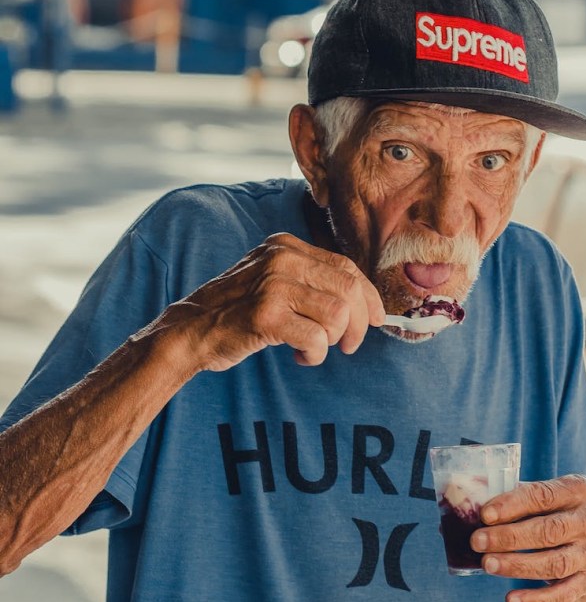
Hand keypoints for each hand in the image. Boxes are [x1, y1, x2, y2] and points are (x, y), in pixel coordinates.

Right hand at [159, 232, 385, 371]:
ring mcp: (273, 285)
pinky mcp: (265, 315)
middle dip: (359, 325)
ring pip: (337, 315)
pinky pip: (316, 338)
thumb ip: (311, 281)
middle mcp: (282, 259)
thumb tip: (365, 303)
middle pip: (348, 290)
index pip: (346, 267)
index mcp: (286, 246)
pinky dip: (314, 354)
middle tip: (349, 345)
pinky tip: (298, 355)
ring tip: (313, 348)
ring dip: (332, 341)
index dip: (369, 296)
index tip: (377, 319)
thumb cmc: (238, 311)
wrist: (191, 330)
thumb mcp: (273, 281)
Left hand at [470, 475, 585, 601]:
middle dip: (510, 537)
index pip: (543, 495)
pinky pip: (564, 594)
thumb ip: (504, 501)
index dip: (512, 505)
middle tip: (478, 542)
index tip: (484, 515)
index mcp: (577, 489)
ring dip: (518, 565)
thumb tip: (459, 509)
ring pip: (556, 563)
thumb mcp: (533, 500)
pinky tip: (510, 599)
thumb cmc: (546, 515)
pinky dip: (536, 599)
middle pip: (550, 530)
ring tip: (487, 565)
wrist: (583, 546)